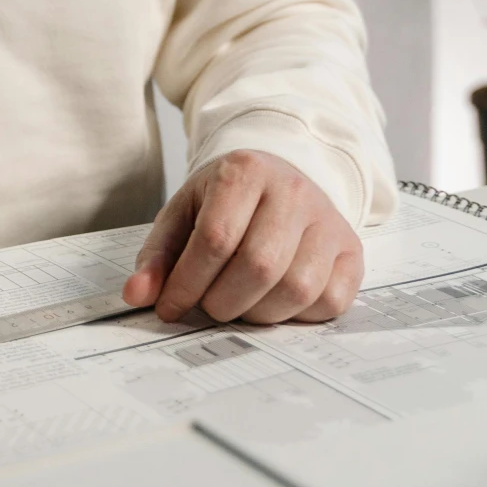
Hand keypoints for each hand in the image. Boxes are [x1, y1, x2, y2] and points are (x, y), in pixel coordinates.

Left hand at [122, 149, 361, 324]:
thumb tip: (136, 295)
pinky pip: (330, 300)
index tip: (169, 307)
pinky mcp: (351, 249)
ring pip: (296, 288)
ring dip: (259, 313)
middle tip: (209, 305)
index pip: (215, 240)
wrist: (278, 178)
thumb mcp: (184, 214)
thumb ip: (157, 255)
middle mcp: (293, 190)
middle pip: (259, 267)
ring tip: (239, 303)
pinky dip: (298, 315)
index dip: (187, 284)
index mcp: (245, 171)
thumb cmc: (226, 201)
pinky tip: (276, 300)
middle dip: (223, 302)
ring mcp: (328, 219)